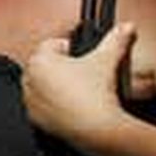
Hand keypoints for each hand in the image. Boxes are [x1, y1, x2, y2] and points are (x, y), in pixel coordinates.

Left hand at [21, 23, 136, 145]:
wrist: (97, 129)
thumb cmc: (96, 93)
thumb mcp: (107, 60)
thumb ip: (116, 39)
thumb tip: (127, 26)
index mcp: (40, 60)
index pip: (53, 44)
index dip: (72, 48)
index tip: (85, 56)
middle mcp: (29, 79)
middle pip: (46, 65)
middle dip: (63, 67)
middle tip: (84, 74)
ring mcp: (29, 100)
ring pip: (43, 85)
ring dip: (57, 86)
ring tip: (79, 92)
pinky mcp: (34, 119)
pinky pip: (42, 106)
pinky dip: (54, 105)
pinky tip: (73, 106)